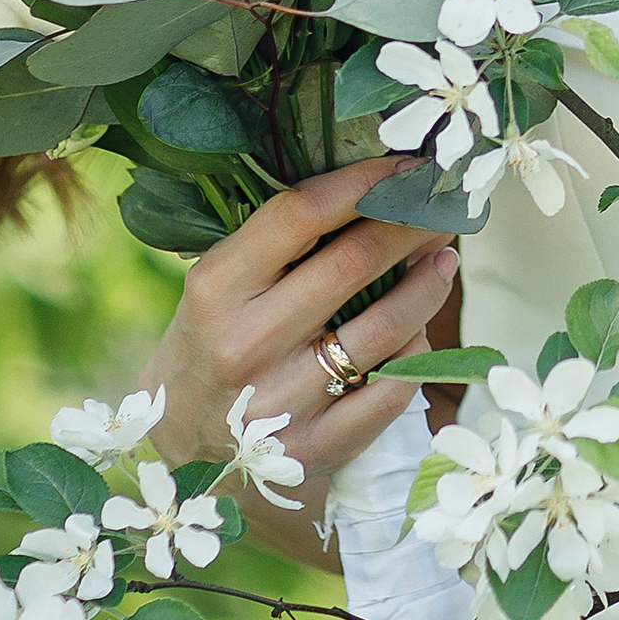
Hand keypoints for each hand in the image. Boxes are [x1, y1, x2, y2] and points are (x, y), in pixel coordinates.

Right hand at [141, 163, 460, 553]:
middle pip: (354, 263)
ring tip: (443, 263)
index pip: (301, 213)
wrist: (175, 447)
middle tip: (440, 212)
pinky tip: (418, 334)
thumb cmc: (210, 343)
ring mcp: (278, 402)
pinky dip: (415, 357)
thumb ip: (277, 245)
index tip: (407, 169)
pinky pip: (390, 393)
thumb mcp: (217, 287)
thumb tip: (371, 187)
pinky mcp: (309, 450)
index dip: (364, 182)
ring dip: (428, 287)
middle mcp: (245, 343)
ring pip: (386, 329)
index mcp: (215, 288)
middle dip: (411, 228)